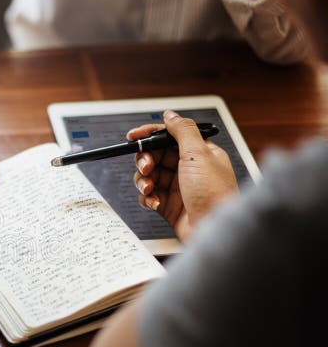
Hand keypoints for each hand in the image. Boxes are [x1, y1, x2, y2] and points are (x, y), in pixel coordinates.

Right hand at [130, 110, 238, 241]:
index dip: (150, 135)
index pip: (170, 136)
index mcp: (200, 153)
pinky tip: (155, 202)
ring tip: (150, 188)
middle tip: (146, 167)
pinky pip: (149, 196)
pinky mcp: (168, 205)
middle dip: (146, 160)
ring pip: (149, 176)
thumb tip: (170, 114)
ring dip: (144, 180)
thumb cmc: (214, 195)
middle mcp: (188, 169)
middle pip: (156, 156)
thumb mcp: (199, 155)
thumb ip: (182, 131)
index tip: (133, 136)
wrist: (213, 232)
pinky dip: (148, 198)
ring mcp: (177, 188)